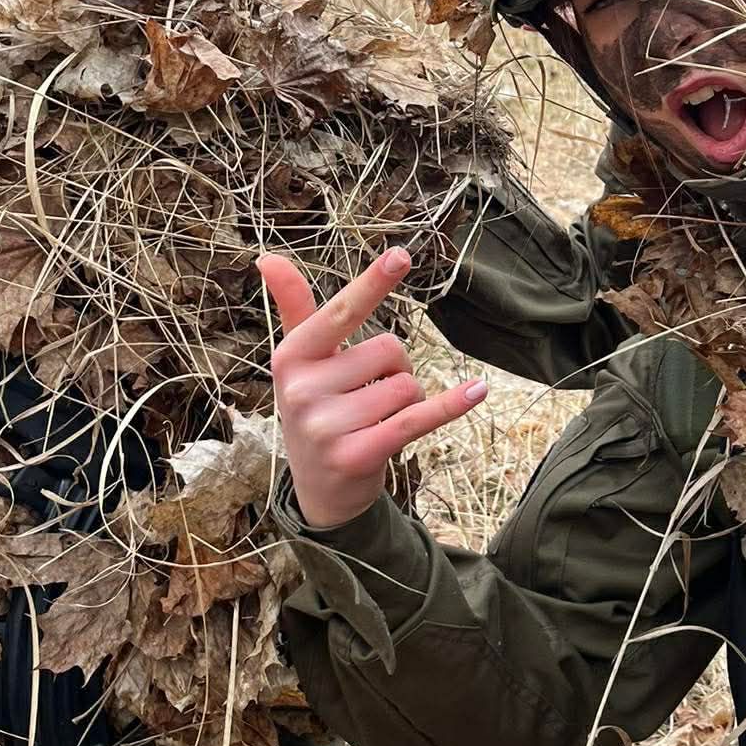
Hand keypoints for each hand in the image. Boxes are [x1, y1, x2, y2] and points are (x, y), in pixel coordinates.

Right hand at [258, 246, 486, 529]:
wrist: (319, 490)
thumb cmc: (317, 409)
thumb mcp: (299, 361)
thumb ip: (293, 308)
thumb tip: (267, 257)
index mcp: (291, 357)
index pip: (340, 313)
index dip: (373, 284)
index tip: (402, 255)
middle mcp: (302, 390)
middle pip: (389, 351)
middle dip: (394, 368)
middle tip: (369, 395)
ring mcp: (327, 426)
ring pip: (407, 386)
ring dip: (408, 400)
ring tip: (378, 420)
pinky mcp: (357, 455)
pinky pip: (416, 419)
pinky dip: (450, 405)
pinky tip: (477, 390)